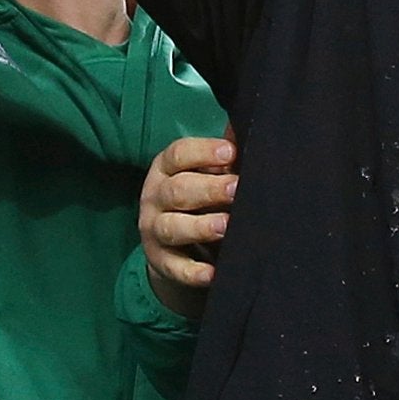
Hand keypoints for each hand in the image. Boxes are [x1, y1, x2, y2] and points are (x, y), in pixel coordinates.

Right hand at [140, 132, 234, 320]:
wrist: (173, 245)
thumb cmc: (198, 197)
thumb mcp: (204, 173)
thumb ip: (222, 156)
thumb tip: (244, 127)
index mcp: (165, 168)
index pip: (177, 155)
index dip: (203, 152)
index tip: (231, 152)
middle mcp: (154, 196)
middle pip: (177, 190)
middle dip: (208, 189)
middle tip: (237, 189)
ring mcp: (153, 230)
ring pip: (172, 227)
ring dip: (200, 226)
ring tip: (226, 225)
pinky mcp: (160, 262)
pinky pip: (175, 267)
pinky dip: (193, 272)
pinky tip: (213, 272)